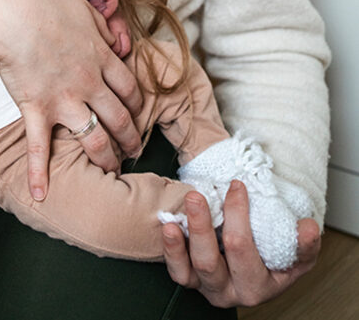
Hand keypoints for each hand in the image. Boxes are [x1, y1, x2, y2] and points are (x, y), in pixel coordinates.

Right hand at [0, 0, 143, 200]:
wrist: (15, 14)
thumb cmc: (47, 3)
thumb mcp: (86, 9)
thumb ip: (103, 29)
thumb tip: (114, 42)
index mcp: (101, 58)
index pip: (129, 88)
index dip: (137, 104)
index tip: (139, 114)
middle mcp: (89, 84)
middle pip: (120, 118)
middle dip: (131, 138)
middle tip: (135, 151)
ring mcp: (65, 101)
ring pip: (95, 139)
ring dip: (106, 158)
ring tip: (111, 171)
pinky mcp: (37, 110)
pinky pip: (39, 148)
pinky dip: (38, 173)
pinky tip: (39, 194)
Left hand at [161, 181, 320, 307]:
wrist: (264, 266)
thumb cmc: (279, 257)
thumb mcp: (298, 253)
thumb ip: (305, 243)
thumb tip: (308, 228)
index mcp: (258, 286)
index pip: (242, 250)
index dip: (237, 216)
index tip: (236, 186)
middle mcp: (230, 291)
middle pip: (209, 263)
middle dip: (201, 227)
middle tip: (196, 196)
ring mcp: (208, 287)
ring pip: (189, 270)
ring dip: (179, 242)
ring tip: (172, 219)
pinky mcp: (192, 280)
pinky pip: (177, 272)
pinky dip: (170, 251)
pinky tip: (168, 226)